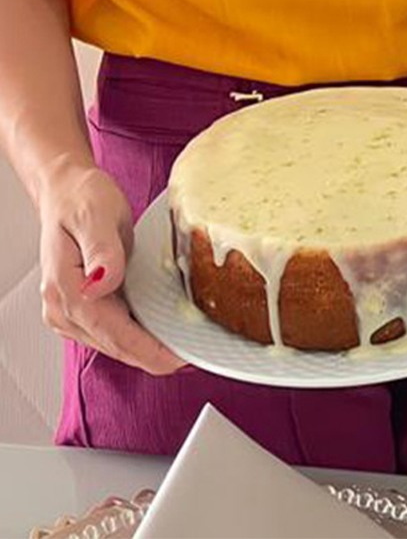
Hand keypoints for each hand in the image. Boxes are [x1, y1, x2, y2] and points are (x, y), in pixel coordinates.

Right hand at [38, 161, 183, 374]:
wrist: (67, 192)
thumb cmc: (80, 199)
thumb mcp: (95, 213)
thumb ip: (101, 250)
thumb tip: (102, 282)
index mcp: (66, 290)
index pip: (115, 336)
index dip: (152, 351)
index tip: (184, 356)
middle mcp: (64, 310)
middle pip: (119, 348)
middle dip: (159, 354)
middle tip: (199, 350)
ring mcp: (72, 315)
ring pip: (120, 346)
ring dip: (153, 348)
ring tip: (189, 341)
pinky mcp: (85, 312)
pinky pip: (119, 334)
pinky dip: (144, 336)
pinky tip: (167, 329)